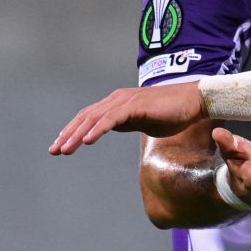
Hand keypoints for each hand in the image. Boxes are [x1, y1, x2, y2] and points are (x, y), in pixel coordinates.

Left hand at [50, 81, 206, 155]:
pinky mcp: (136, 105)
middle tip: (54, 151)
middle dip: (68, 134)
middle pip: (86, 117)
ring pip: (94, 118)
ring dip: (78, 135)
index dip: (73, 131)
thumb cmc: (174, 112)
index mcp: (119, 103)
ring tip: (65, 149)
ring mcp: (126, 101)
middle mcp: (118, 99)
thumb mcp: (144, 121)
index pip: (89, 117)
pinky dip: (98, 129)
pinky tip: (88, 141)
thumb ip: (127, 123)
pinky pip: (112, 118)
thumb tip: (111, 128)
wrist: (195, 102)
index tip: (61, 146)